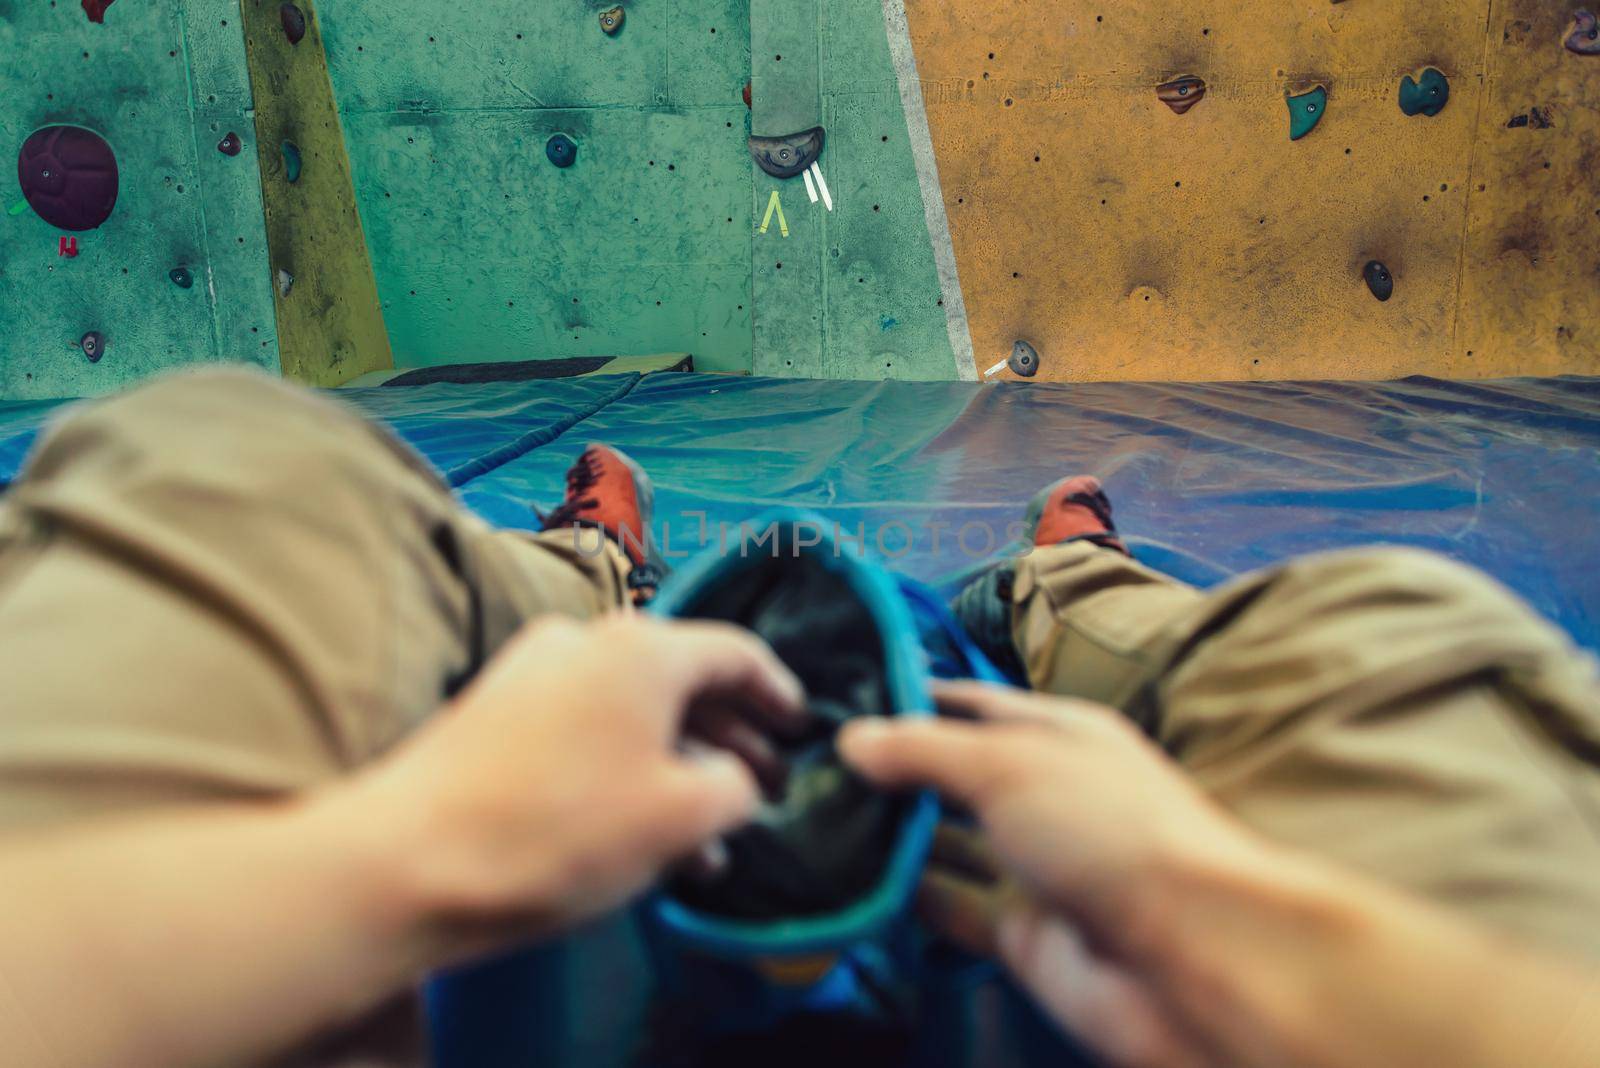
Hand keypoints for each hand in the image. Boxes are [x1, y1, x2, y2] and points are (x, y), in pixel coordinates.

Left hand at [344, 614, 805, 961]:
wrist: (406, 860)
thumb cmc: (559, 829)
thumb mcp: (679, 817)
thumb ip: (734, 788)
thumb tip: (734, 779)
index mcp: (641, 647)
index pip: (735, 651)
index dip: (779, 692)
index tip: (801, 729)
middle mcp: (586, 639)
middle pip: (681, 679)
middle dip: (729, 737)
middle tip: (763, 789)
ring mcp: (531, 671)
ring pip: (629, 711)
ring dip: (675, 764)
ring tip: (706, 837)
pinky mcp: (492, 712)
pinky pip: (583, 728)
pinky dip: (623, 766)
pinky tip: (637, 829)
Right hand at [841, 681, 1271, 1067]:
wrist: (1189, 956)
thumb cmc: (1109, 829)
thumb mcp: (1008, 764)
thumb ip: (925, 750)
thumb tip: (852, 739)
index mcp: (1058, 735)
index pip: (973, 705)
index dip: (912, 701)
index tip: (841, 701)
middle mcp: (1044, 795)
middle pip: (954, 776)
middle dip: (891, 772)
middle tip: (809, 764)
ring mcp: (1033, 867)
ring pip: (946, 844)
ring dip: (889, 836)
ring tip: (809, 816)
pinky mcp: (1019, 933)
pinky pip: (949, 906)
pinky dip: (904, 897)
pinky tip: (846, 879)